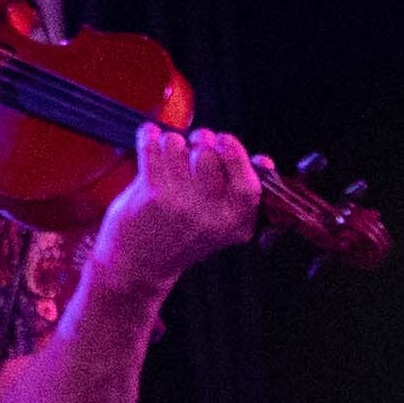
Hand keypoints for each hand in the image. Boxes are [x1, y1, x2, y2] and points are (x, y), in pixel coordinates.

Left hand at [94, 127, 260, 291]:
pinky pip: (153, 147)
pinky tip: (149, 137)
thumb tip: (264, 161)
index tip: (224, 141)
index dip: (237, 157)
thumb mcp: (222, 225)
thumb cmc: (181, 237)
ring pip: (179, 146)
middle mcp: (211, 216)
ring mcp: (180, 205)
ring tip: (170, 154)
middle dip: (201, 140)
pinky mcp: (152, 195)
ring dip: (172, 142)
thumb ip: (242, 194)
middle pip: (210, 155)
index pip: (249, 185)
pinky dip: (149, 135)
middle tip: (195, 142)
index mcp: (235, 223)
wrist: (139, 267)